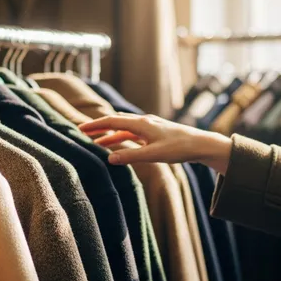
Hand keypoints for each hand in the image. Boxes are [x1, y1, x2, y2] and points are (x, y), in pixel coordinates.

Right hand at [78, 113, 232, 174]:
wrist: (200, 144)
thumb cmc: (179, 148)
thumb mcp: (153, 155)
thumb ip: (131, 156)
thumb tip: (109, 159)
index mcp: (141, 124)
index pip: (112, 121)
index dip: (95, 125)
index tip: (80, 129)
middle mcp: (144, 122)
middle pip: (115, 122)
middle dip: (98, 127)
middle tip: (82, 133)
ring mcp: (150, 127)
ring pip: (124, 128)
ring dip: (109, 134)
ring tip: (96, 142)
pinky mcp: (155, 133)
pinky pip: (132, 133)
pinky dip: (121, 137)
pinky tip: (118, 144)